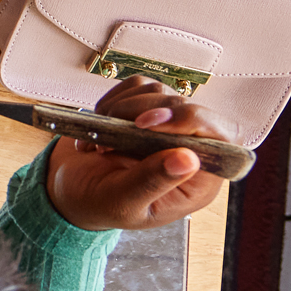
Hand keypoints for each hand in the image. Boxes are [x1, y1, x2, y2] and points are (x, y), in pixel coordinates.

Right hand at [45, 77, 232, 230]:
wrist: (68, 189)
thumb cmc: (98, 203)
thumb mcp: (123, 202)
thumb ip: (153, 182)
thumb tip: (188, 159)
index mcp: (197, 180)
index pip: (221, 137)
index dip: (190, 120)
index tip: (146, 124)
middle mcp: (189, 148)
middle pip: (189, 107)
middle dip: (146, 113)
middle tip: (112, 134)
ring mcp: (167, 125)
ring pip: (160, 92)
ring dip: (122, 109)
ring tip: (101, 139)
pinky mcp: (145, 108)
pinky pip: (138, 86)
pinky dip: (112, 101)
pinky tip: (100, 124)